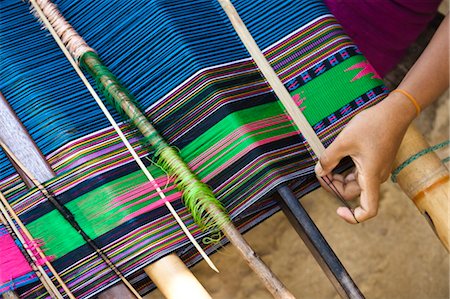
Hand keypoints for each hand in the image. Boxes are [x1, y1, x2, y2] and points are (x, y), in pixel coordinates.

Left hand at [314, 93, 415, 222]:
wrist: (394, 111)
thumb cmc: (372, 125)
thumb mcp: (344, 141)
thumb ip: (328, 158)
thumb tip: (319, 171)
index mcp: (371, 177)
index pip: (368, 210)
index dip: (353, 217)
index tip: (338, 209)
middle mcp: (376, 177)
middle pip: (353, 193)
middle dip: (335, 186)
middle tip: (320, 172)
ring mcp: (377, 170)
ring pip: (355, 183)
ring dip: (339, 178)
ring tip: (326, 164)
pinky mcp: (376, 162)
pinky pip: (359, 174)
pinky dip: (346, 171)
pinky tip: (336, 159)